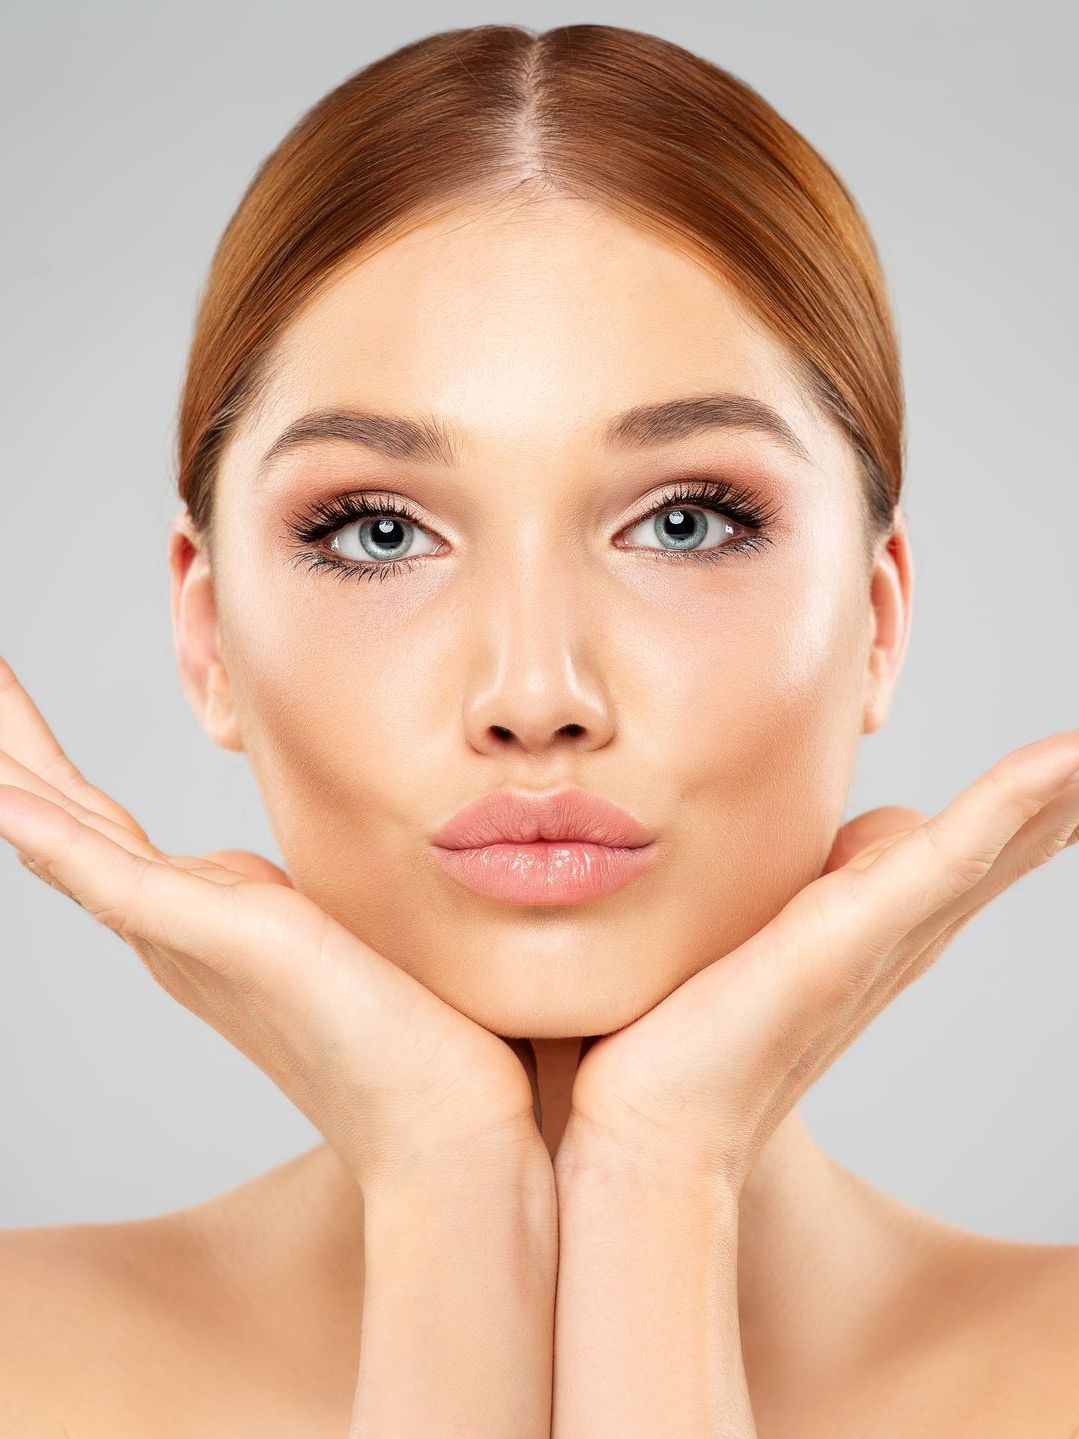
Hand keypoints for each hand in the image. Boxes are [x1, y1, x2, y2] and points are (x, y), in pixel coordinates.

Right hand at [0, 656, 543, 1188]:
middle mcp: (180, 934)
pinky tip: (7, 802)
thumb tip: (258, 875)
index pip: (102, 831)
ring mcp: (196, 941)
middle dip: (17, 753)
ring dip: (18, 772)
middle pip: (73, 823)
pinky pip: (123, 881)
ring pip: (78, 838)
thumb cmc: (415, 1044)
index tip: (6, 705)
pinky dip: (58, 840)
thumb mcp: (339, 934)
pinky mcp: (236, 942)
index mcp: (204, 924)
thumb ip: (290, 902)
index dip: (46, 772)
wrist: (449, 1134)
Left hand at [560, 727, 1078, 1192]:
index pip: (973, 850)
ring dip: (1062, 789)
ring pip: (1004, 838)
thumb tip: (824, 839)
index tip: (1073, 762)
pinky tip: (1072, 757)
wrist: (654, 1124)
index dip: (1029, 805)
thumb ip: (781, 884)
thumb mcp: (739, 929)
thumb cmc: (683, 1037)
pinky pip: (957, 847)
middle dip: (1065, 795)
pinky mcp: (856, 925)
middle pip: (1011, 843)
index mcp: (880, 929)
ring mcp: (890, 928)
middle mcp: (904, 932)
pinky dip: (1018, 797)